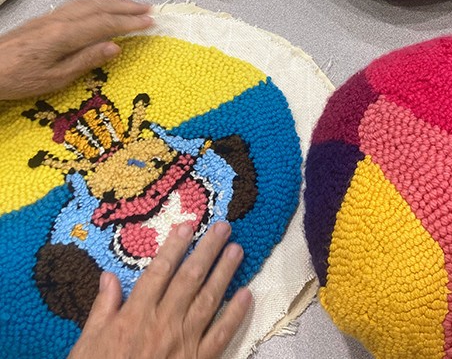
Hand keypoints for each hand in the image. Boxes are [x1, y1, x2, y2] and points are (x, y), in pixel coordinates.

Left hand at [0, 0, 152, 100]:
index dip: (130, 22)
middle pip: (98, 7)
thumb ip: (86, 60)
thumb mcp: (56, 78)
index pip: (105, 24)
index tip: (150, 22)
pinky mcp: (43, 19)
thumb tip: (115, 47)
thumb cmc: (18, 78)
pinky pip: (76, 4)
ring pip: (87, 2)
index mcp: (64, 35)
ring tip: (131, 4)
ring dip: (112, 1)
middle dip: (126, 6)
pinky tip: (100, 6)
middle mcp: (59, 20)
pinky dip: (95, 2)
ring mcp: (49, 17)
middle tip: (148, 8)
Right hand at [69, 222, 252, 358]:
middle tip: (224, 227)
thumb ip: (102, 309)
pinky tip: (247, 294)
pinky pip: (221, 334)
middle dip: (208, 250)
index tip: (189, 224)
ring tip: (237, 250)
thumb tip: (108, 276)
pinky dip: (236, 314)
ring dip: (225, 273)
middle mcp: (164, 322)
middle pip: (190, 278)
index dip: (175, 246)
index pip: (159, 271)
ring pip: (209, 300)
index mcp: (136, 314)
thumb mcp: (88, 343)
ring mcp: (184, 341)